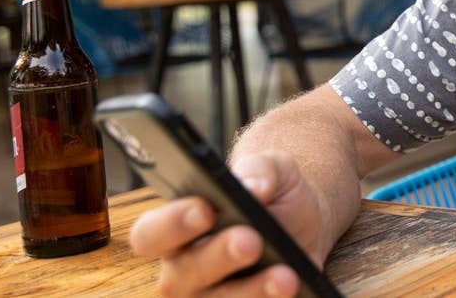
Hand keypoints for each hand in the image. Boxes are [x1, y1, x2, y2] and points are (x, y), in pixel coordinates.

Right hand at [130, 151, 325, 296]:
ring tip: (285, 277)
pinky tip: (294, 290)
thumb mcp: (272, 169)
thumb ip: (260, 171)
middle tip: (250, 240)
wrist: (305, 225)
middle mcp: (184, 270)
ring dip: (252, 292)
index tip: (205, 209)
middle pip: (184, 273)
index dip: (172, 224)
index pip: (150, 234)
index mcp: (175, 229)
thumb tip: (254, 188)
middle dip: (219, 257)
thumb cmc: (273, 194)